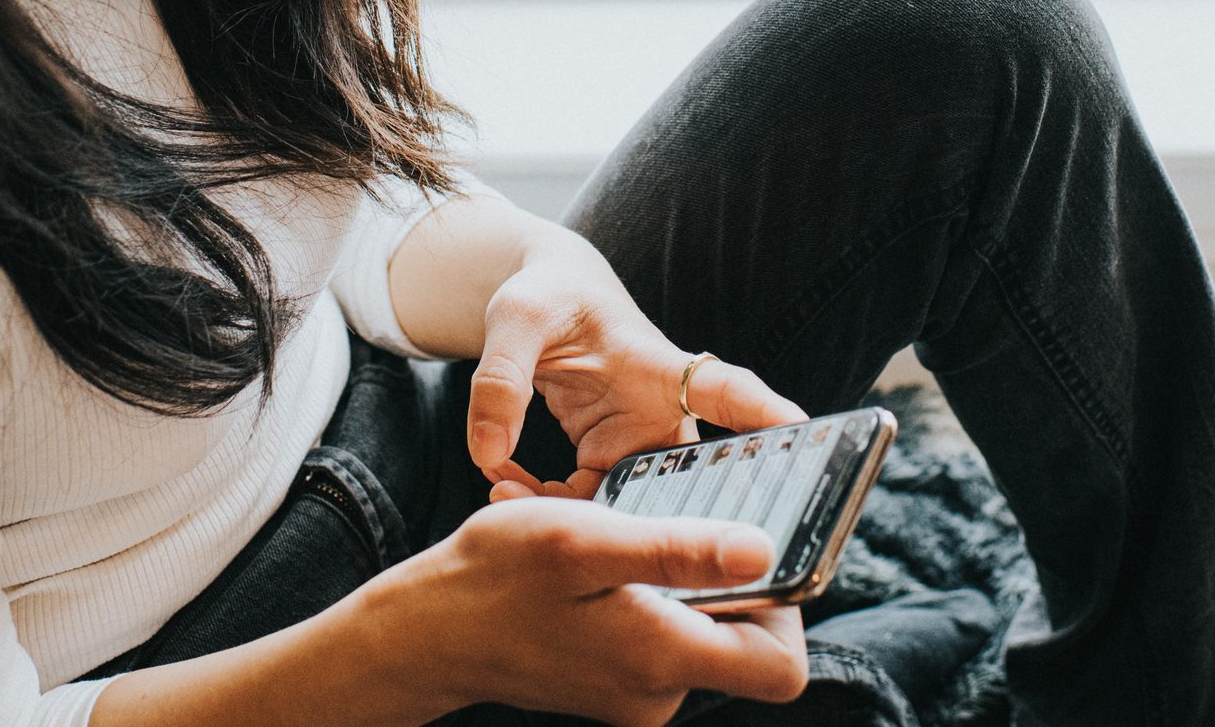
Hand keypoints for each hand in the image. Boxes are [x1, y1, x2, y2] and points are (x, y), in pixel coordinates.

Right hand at [358, 495, 808, 725]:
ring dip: (676, 578)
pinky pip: (659, 635)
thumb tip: (763, 552)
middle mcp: (659, 692)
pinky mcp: (614, 683)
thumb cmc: (497, 577)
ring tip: (622, 537)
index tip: (755, 547)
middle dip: (725, 576)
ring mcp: (636, 693)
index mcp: (664, 660)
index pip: (782, 666)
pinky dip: (644, 594)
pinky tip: (599, 562)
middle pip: (746, 645)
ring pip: (699, 630)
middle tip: (677, 521)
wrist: (424, 631)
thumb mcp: (585, 540)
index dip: (790, 609)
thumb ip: (677, 550)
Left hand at [466, 228, 808, 498]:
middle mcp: (664, 412)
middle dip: (658, 521)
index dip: (761, 414)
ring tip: (500, 492)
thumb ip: (501, 379)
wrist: (546, 306)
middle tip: (604, 545)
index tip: (800, 433)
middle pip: (690, 480)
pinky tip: (501, 485)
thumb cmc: (545, 297)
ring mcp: (640, 444)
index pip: (723, 390)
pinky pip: (590, 505)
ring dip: (572, 515)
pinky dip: (547, 505)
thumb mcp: (516, 318)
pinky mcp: (612, 463)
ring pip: (629, 507)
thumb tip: (488, 456)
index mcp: (658, 365)